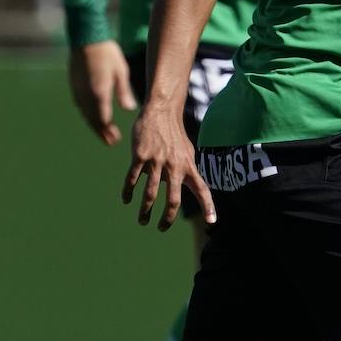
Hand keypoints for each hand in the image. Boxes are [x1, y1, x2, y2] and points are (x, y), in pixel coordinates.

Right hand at [69, 41, 137, 145]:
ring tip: (103, 133)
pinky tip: (93, 117)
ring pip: (85, 114)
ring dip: (94, 124)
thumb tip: (130, 109)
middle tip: (110, 142)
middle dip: (102, 132)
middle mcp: (86, 95)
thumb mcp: (121, 71)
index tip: (115, 140)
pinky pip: (81, 105)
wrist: (86, 38)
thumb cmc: (107, 53)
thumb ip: (124, 92)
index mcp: (99, 93)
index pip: (103, 119)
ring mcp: (78, 91)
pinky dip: (88, 114)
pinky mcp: (74, 86)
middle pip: (93, 120)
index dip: (108, 131)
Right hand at [122, 101, 214, 229]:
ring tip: (143, 220)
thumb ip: (186, 171)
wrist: (161, 112)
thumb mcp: (187, 153)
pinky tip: (127, 200)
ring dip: (146, 210)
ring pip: (151, 193)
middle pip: (174, 199)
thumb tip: (182, 189)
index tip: (213, 221)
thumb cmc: (174, 136)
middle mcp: (175, 166)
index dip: (208, 206)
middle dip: (168, 218)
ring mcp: (157, 162)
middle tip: (161, 228)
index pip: (203, 189)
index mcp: (189, 166)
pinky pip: (133, 179)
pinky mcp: (140, 156)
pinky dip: (129, 192)